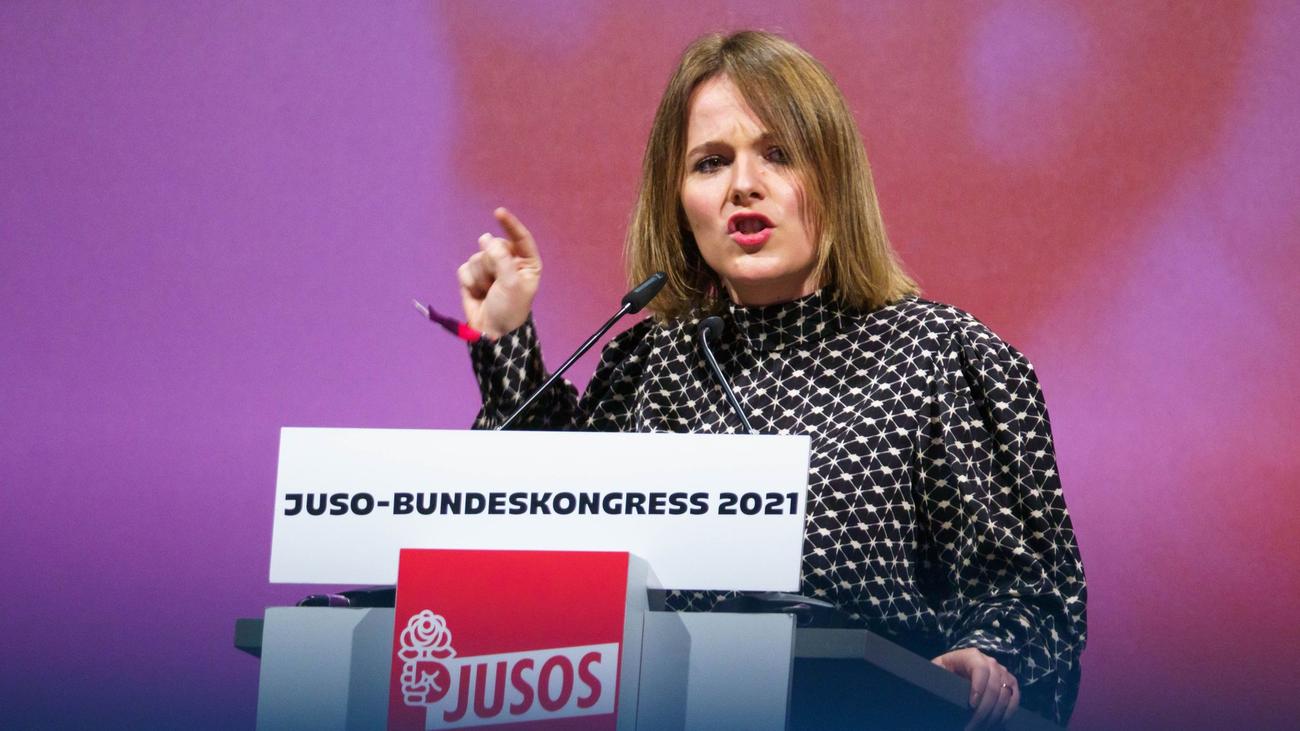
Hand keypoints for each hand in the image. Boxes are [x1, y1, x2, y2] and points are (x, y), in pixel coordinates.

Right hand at [456, 207, 540, 337]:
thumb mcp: (511, 284)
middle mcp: (509, 262)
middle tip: (495, 284)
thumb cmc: (509, 309)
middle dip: (491, 264)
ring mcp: (490, 268)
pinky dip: (469, 281)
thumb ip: (501, 258)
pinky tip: (476, 293)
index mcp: (527, 263)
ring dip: (480, 276)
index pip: (520, 238)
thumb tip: (486, 238)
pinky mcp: (473, 275)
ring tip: (487, 292)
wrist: (490, 332)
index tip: (498, 212)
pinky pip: (465, 268)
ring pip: (478, 257)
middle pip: (494, 246)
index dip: (510, 224)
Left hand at [931, 647, 1018, 729]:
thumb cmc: (944, 672)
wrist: (955, 671)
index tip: (971, 705)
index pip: (980, 669)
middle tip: (973, 724)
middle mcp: (989, 661)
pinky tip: (996, 722)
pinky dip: (1007, 712)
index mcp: (971, 655)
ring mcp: (1002, 671)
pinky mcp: (1009, 682)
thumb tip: (942, 690)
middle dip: (985, 708)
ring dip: (995, 713)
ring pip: (1005, 693)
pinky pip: (1014, 698)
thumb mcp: (938, 670)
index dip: (978, 688)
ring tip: (982, 725)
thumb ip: (939, 675)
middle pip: (994, 684)